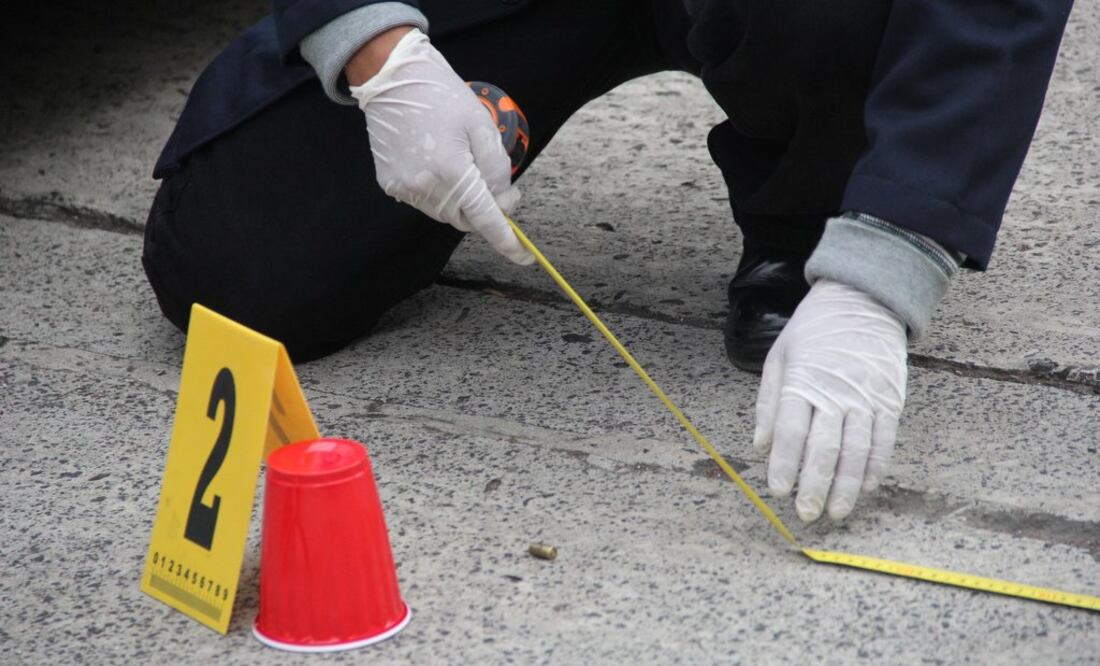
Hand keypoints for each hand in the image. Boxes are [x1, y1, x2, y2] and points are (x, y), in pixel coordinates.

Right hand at [348, 29, 531, 264]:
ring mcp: (404, 188)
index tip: (525, 257)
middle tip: (503, 189)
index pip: (486, 219)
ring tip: (465, 166)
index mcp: (452, 171)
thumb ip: (497, 170)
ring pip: (446, 213)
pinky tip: (438, 163)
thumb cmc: (442, 96)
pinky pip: (424, 201)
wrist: (392, 78)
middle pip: (466, 220)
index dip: (508, 242)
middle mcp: (425, 187)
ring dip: (462, 202)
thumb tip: (501, 202)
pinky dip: (440, 193)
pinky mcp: (390, 183)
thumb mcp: (483, 127)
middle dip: (486, 211)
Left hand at [752, 279, 907, 521]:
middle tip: (806, 513)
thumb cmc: (813, 330)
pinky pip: (884, 439)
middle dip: (814, 484)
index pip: (792, 431)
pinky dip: (876, 466)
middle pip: (824, 447)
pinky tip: (868, 488)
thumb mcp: (779, 356)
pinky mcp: (890, 399)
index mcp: (802, 381)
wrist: (862, 299)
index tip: (779, 490)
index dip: (785, 464)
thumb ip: (768, 403)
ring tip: (837, 512)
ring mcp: (866, 397)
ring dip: (847, 485)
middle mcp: (835, 392)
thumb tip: (760, 447)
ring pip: (857, 450)